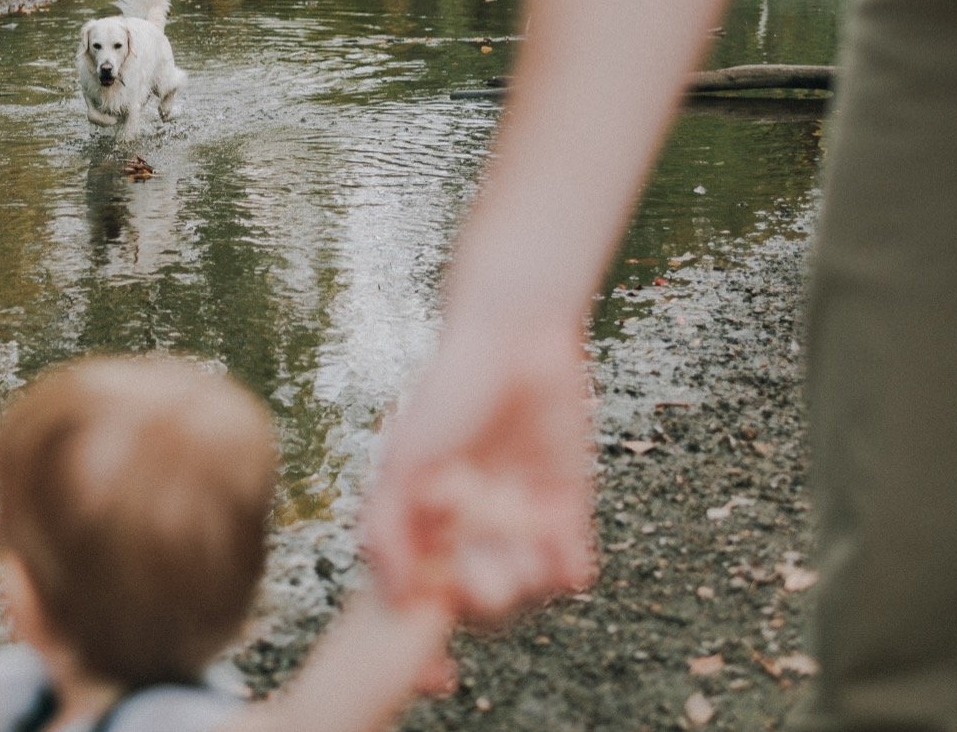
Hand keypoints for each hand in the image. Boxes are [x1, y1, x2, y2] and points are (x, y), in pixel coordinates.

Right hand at [363, 311, 596, 622]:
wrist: (512, 341)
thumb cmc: (447, 393)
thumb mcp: (402, 461)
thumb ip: (385, 529)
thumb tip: (396, 598)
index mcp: (428, 520)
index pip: (431, 588)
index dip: (437, 608)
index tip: (441, 615)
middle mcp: (473, 526)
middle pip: (481, 593)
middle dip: (485, 596)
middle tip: (487, 581)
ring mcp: (520, 519)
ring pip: (527, 585)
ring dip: (528, 586)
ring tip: (529, 562)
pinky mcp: (566, 505)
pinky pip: (571, 563)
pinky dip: (568, 572)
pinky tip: (563, 562)